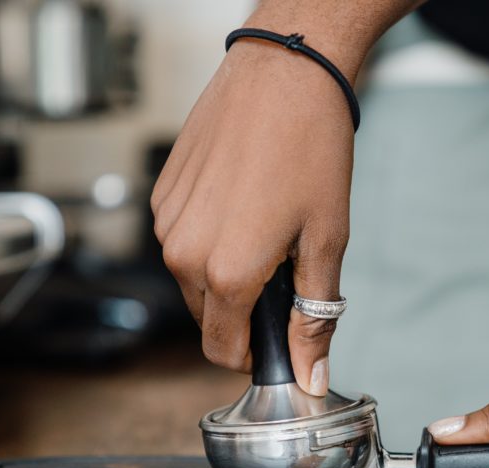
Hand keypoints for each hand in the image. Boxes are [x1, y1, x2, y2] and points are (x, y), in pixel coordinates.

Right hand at [151, 40, 354, 395]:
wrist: (283, 73)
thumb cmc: (311, 149)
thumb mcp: (326, 240)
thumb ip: (315, 316)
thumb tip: (314, 374)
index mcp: (225, 274)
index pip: (222, 351)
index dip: (255, 353)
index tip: (280, 335)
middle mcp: (183, 253)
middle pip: (208, 319)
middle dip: (244, 312)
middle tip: (284, 270)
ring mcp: (167, 222)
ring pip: (193, 280)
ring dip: (225, 273)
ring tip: (265, 227)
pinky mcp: (162, 195)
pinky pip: (182, 241)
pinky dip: (209, 238)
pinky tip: (242, 202)